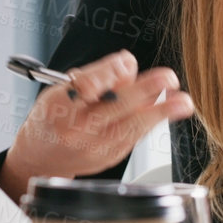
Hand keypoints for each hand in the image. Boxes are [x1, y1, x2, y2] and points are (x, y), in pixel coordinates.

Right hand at [0, 51, 194, 200]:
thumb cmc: (53, 117)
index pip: (83, 87)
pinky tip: (165, 112)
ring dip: (160, 113)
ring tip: (182, 102)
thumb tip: (129, 65)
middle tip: (168, 78)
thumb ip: (96, 76)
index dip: (105, 74)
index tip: (126, 63)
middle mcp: (74, 129)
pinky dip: (150, 123)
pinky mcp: (107, 159)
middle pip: (112, 108)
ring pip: (129, 128)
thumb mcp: (62, 88)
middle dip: (144, 91)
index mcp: (59, 107)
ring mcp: (92, 148)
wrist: (41, 158)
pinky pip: (132, 139)